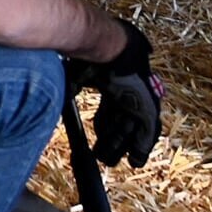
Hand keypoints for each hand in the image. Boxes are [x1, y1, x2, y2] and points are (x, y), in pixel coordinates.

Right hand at [69, 19, 164, 168]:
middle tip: (100, 157)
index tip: (94, 143)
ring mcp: (141, 101)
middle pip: (119, 124)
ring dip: (120, 147)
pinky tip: (135, 161)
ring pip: (132, 131)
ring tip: (110, 162)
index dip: (102, 129)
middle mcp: (129, 95)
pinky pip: (149, 133)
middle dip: (109, 142)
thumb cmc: (95, 58)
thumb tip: (61, 96)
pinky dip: (142, 148)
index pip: (109, 113)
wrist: (114, 49)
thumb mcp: (78, 75)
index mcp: (114, 86)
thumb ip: (71, 87)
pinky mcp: (150, 108)